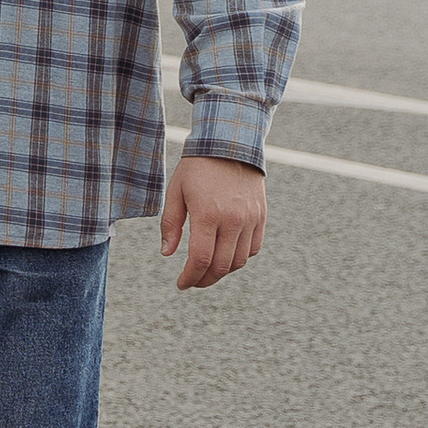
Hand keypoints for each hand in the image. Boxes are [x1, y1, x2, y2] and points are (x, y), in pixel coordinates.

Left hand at [159, 153, 265, 290]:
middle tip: (192, 281)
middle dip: (204, 280)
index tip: (181, 284)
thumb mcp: (176, 192)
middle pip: (221, 266)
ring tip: (207, 270)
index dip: (189, 277)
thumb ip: (170, 224)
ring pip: (239, 261)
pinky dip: (239, 258)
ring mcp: (249, 219)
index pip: (200, 259)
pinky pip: (253, 248)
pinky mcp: (260, 216)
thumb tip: (167, 254)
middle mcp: (232, 220)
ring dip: (222, 271)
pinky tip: (225, 255)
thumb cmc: (197, 168)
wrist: (230, 144)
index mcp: (207, 214)